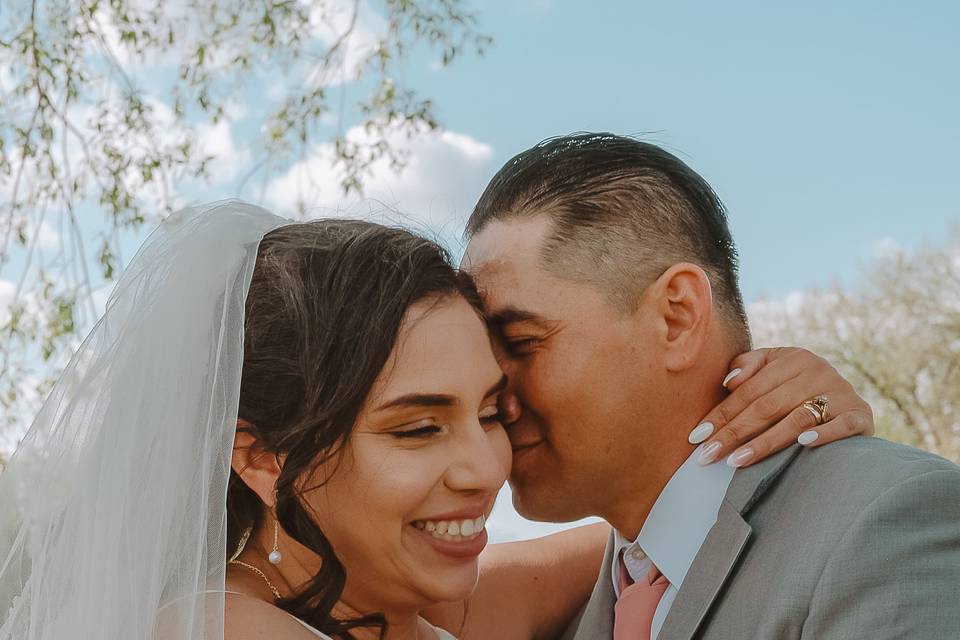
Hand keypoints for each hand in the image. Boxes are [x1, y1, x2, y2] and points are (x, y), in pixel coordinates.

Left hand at [689, 347, 873, 467]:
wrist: (850, 403)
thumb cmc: (797, 389)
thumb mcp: (774, 369)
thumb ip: (749, 367)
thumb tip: (729, 381)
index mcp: (793, 358)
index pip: (748, 391)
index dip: (721, 414)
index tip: (696, 437)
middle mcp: (818, 371)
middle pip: (767, 406)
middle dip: (733, 433)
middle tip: (707, 456)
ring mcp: (841, 392)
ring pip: (796, 418)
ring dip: (765, 442)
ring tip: (736, 461)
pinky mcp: (861, 415)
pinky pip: (842, 425)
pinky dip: (824, 434)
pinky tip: (802, 445)